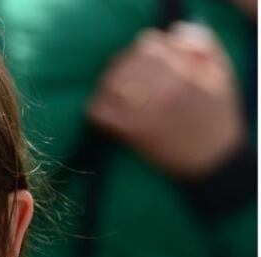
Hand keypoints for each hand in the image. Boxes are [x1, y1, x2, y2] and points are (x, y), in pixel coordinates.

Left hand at [87, 23, 245, 178]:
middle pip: (124, 62)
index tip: (143, 61)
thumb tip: (172, 34)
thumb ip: (201, 45)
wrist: (213, 160)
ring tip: (114, 93)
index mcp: (185, 70)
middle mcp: (163, 88)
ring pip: (108, 83)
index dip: (142, 50)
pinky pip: (98, 112)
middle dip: (122, 67)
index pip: (147, 44)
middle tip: (125, 78)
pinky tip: (107, 112)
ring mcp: (145, 110)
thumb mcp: (220, 73)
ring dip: (108, 85)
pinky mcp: (131, 133)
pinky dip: (98, 109)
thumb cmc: (216, 114)